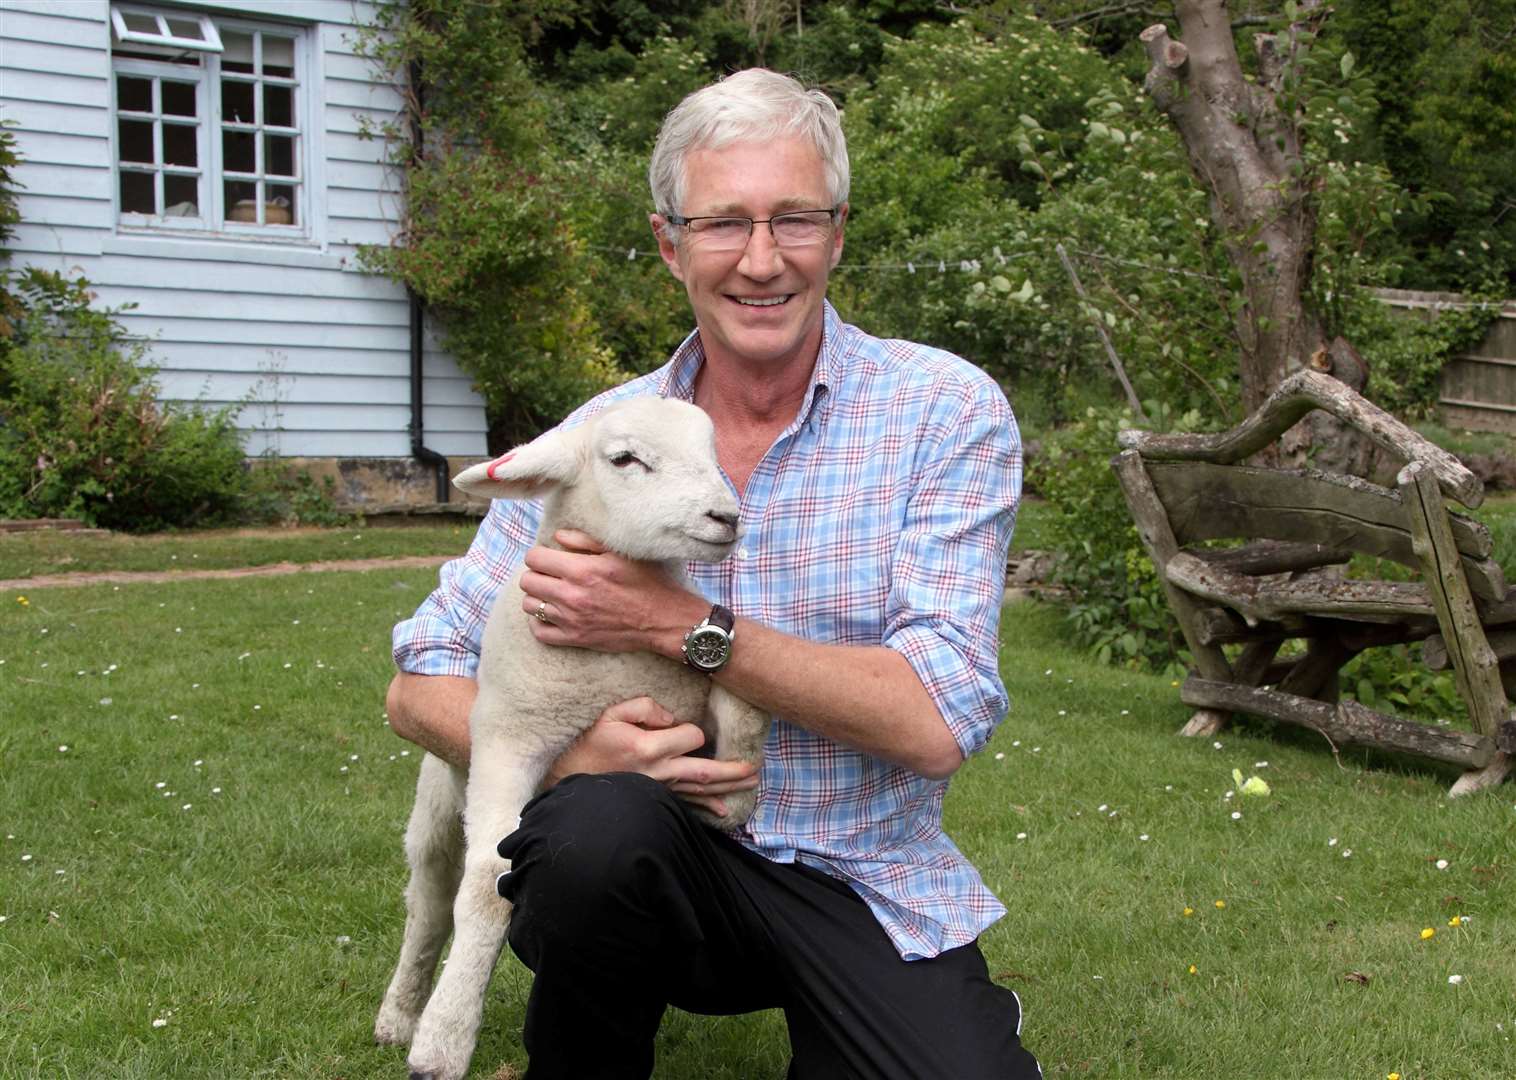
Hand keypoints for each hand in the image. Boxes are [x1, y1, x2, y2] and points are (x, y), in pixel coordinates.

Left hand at [519, 530, 704, 655]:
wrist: (664, 619)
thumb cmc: (648, 581)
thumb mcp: (620, 553)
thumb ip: (585, 541)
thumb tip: (557, 537)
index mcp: (581, 570)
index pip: (534, 558)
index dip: (539, 555)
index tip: (550, 557)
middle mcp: (571, 595)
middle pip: (527, 581)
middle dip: (536, 574)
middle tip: (551, 575)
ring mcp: (571, 619)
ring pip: (529, 606)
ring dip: (538, 597)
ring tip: (553, 593)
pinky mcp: (576, 638)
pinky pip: (539, 632)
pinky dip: (539, 623)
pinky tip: (552, 614)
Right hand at [547, 696, 758, 817]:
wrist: (572, 780)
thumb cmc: (591, 745)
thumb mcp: (611, 714)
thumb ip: (644, 707)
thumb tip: (670, 717)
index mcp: (649, 748)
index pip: (691, 737)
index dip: (694, 730)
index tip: (683, 727)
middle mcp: (660, 772)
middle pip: (706, 770)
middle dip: (732, 770)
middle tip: (755, 768)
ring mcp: (660, 789)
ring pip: (701, 789)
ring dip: (728, 786)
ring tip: (751, 782)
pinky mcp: (656, 799)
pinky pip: (686, 804)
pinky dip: (706, 807)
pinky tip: (724, 811)